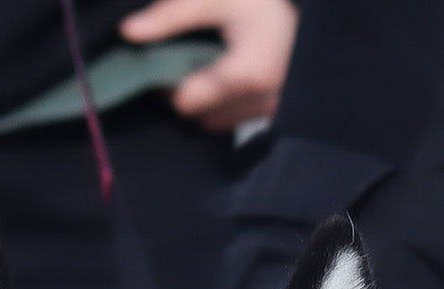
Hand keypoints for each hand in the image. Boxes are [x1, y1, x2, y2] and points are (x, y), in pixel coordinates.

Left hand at [119, 0, 297, 131]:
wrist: (315, 18)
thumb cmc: (265, 2)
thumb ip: (174, 15)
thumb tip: (128, 33)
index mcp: (250, 74)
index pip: (186, 101)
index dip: (169, 80)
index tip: (165, 57)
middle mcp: (263, 104)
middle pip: (197, 114)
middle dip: (184, 87)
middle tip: (186, 52)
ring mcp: (270, 115)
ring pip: (213, 121)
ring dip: (202, 98)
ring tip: (209, 61)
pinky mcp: (273, 119)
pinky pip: (231, 120)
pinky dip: (221, 102)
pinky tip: (225, 74)